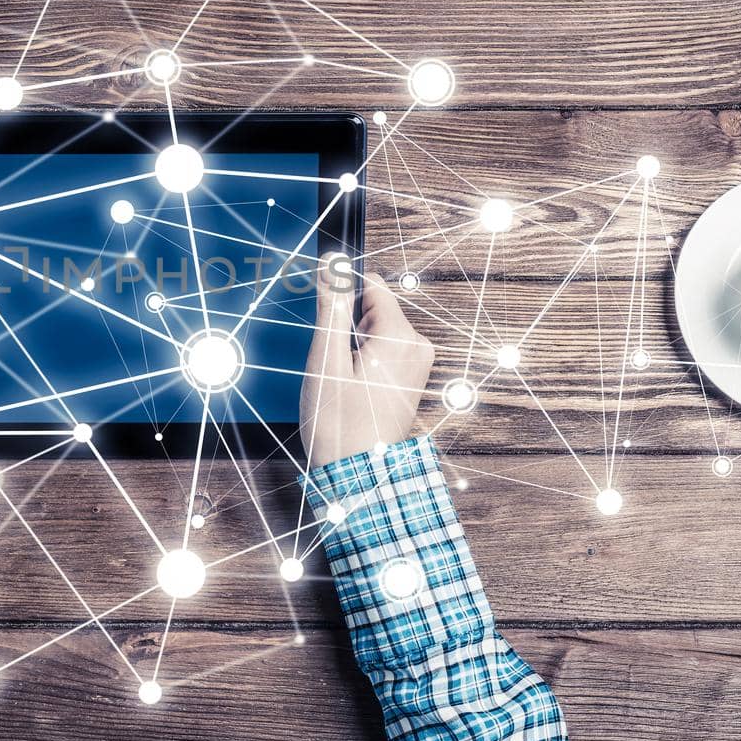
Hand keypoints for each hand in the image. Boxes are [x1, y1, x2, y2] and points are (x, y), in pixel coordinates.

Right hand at [300, 262, 434, 468]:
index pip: (370, 286)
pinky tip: (350, 388)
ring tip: (339, 381)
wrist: (357, 476)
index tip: (323, 319)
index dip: (340, 296)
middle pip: (372, 309)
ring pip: (375, 330)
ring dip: (351, 346)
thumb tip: (333, 263)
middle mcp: (418, 347)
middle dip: (345, 327)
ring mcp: (417, 365)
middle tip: (330, 363)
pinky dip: (361, 361)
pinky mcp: (410, 379)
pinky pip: (382, 351)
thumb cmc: (340, 426)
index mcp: (401, 337)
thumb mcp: (326, 361)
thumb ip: (330, 307)